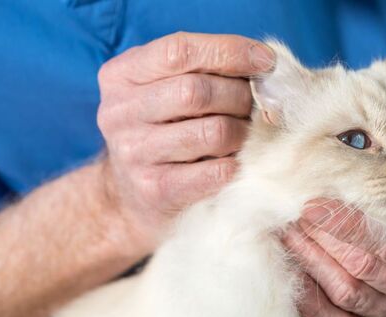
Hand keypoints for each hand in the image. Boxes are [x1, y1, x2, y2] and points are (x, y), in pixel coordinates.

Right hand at [95, 32, 274, 251]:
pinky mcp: (155, 190)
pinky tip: (236, 160)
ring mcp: (134, 153)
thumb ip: (203, 69)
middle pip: (197, 91)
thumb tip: (263, 64)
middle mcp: (119, 112)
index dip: (229, 51)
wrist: (132, 196)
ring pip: (213, 132)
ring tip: (246, 134)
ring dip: (242, 132)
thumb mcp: (166, 88)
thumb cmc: (163, 129)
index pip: (180, 51)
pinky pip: (215, 171)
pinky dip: (236, 164)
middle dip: (240, 96)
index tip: (266, 60)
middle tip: (256, 106)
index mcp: (121, 75)